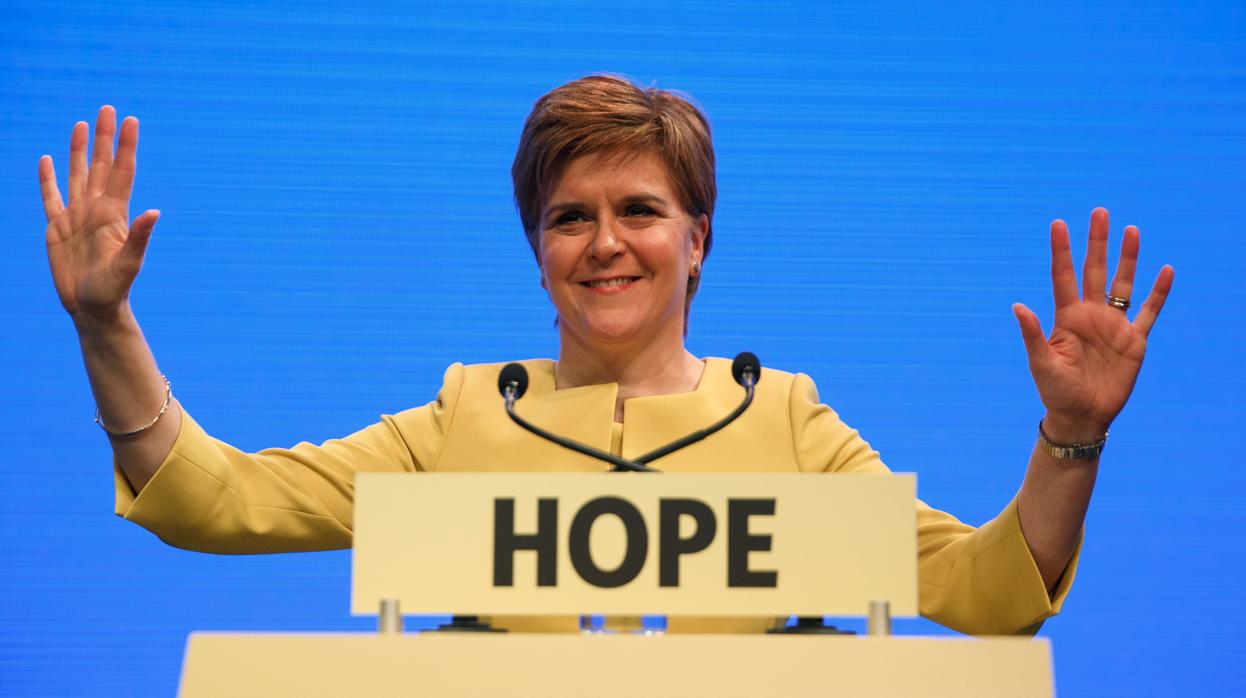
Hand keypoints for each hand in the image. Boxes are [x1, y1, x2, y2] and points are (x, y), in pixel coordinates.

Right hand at [39, 105, 159, 327]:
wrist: (92, 309)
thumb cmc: (114, 290)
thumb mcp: (129, 264)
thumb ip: (140, 237)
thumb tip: (155, 211)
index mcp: (115, 214)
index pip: (122, 171)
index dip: (126, 145)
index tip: (130, 119)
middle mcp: (97, 210)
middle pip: (99, 165)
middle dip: (104, 138)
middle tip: (107, 108)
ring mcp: (76, 217)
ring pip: (76, 174)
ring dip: (78, 150)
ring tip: (81, 124)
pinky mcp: (56, 228)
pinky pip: (50, 197)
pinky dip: (48, 178)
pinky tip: (48, 160)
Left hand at [1012, 208, 1173, 441]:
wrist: (1082, 415)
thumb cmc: (1055, 391)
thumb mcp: (1041, 363)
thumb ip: (1033, 334)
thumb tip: (1018, 306)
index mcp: (1067, 317)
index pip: (1063, 275)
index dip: (1061, 250)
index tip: (1058, 223)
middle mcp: (1091, 315)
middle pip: (1095, 270)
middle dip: (1097, 242)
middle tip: (1099, 212)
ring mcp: (1114, 325)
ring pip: (1123, 283)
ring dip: (1128, 258)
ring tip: (1131, 230)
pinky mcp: (1134, 341)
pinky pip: (1149, 312)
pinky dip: (1158, 293)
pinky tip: (1166, 271)